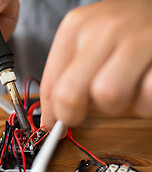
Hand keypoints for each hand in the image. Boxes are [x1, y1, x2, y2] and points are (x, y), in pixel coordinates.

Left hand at [40, 0, 151, 130]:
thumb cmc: (122, 30)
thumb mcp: (87, 40)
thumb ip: (68, 73)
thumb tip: (52, 117)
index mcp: (76, 27)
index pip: (51, 85)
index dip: (51, 113)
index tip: (54, 124)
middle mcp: (103, 29)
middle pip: (70, 94)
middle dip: (74, 114)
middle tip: (84, 114)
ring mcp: (136, 38)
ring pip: (107, 96)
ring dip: (115, 105)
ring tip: (122, 90)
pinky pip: (147, 96)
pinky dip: (145, 102)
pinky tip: (144, 84)